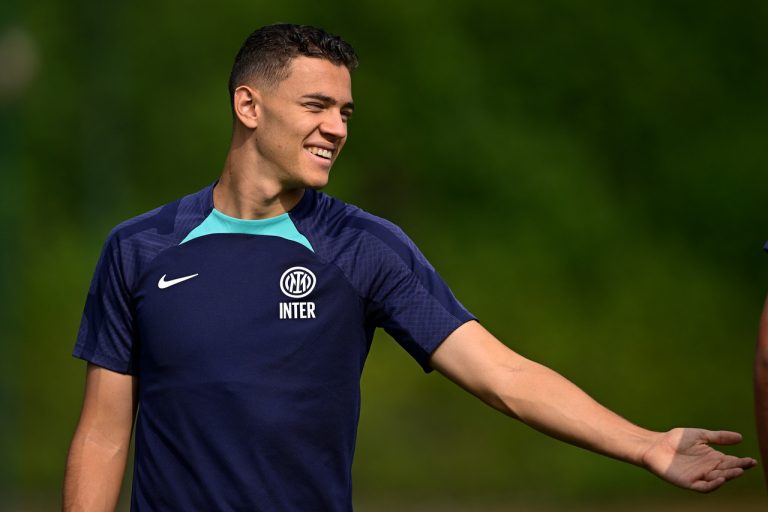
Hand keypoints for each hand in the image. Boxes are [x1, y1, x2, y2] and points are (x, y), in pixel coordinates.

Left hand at [641, 428, 756, 492]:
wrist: (655, 445)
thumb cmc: (676, 439)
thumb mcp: (700, 435)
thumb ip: (719, 437)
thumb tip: (740, 437)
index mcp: (712, 458)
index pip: (731, 462)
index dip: (742, 462)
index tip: (751, 460)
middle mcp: (708, 469)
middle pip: (726, 470)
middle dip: (737, 468)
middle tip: (747, 464)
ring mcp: (699, 476)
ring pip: (718, 479)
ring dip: (728, 476)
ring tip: (738, 471)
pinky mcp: (689, 482)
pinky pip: (703, 487)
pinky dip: (713, 485)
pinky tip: (720, 479)